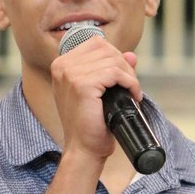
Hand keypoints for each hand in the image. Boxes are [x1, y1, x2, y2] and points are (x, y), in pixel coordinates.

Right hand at [50, 35, 140, 162]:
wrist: (83, 149)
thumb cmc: (90, 125)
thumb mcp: (99, 92)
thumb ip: (112, 70)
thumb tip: (131, 55)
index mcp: (61, 65)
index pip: (96, 44)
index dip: (115, 57)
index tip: (124, 77)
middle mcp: (62, 66)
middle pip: (105, 49)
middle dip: (124, 66)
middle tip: (131, 87)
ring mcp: (70, 74)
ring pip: (113, 60)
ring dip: (129, 76)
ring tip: (132, 93)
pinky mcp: (82, 85)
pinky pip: (115, 73)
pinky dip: (130, 82)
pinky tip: (133, 95)